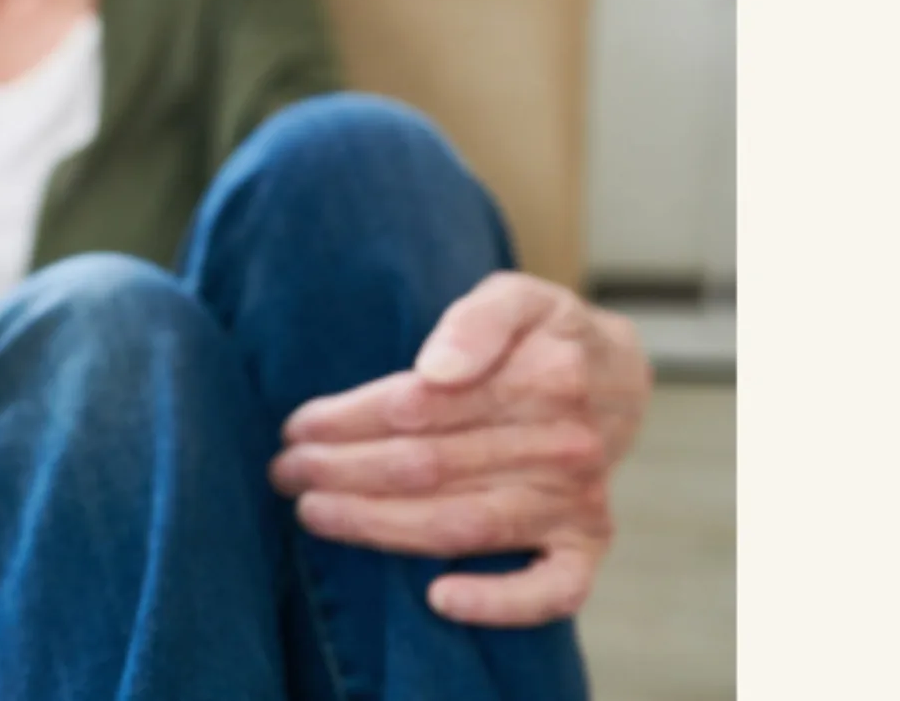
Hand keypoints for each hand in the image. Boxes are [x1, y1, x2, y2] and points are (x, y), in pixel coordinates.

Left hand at [271, 272, 653, 627]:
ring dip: (379, 527)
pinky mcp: (587, 543)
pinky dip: (500, 603)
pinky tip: (438, 598)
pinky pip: (552, 589)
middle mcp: (563, 445)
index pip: (420, 408)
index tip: (296, 426)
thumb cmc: (543, 335)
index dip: (347, 420)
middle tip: (284, 472)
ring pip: (463, 525)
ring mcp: (577, 500)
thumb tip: (438, 367)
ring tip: (313, 514)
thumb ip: (476, 320)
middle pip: (428, 468)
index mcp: (542, 378)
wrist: (616, 376)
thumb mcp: (515, 297)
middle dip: (342, 472)